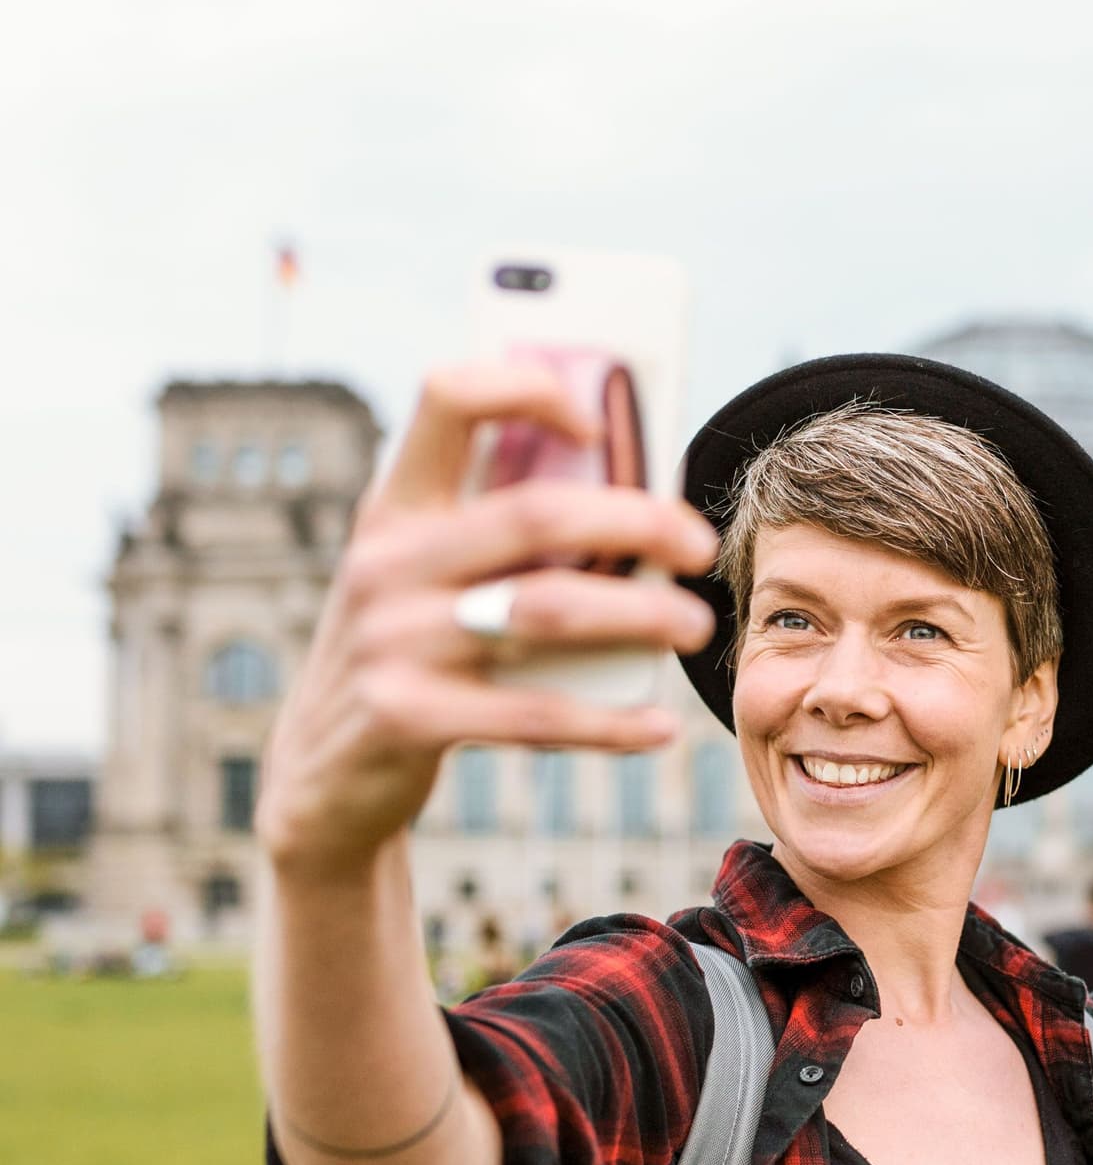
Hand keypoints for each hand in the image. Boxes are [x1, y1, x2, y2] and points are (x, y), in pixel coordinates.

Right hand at [256, 361, 718, 879]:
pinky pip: (532, 714)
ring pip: (546, 612)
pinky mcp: (406, 716)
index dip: (528, 390)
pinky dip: (607, 723)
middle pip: (535, 513)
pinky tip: (657, 728)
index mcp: (395, 510)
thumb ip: (495, 541)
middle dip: (636, 522)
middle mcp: (386, 562)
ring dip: (639, 616)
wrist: (321, 775)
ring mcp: (391, 639)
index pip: (448, 399)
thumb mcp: (423, 583)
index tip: (600, 425)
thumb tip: (630, 509)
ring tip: (696, 626)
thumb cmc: (409, 660)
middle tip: (699, 547)